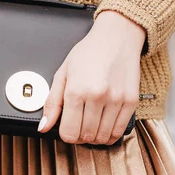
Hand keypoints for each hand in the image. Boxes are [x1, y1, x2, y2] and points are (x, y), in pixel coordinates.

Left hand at [38, 11, 145, 144]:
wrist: (116, 37)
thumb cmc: (89, 53)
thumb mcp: (63, 73)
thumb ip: (52, 103)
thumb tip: (43, 127)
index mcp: (76, 90)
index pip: (69, 132)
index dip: (66, 135)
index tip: (67, 128)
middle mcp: (97, 96)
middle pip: (86, 136)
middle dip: (80, 136)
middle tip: (80, 125)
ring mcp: (116, 100)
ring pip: (103, 137)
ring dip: (95, 137)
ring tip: (92, 125)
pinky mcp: (131, 101)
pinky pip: (119, 131)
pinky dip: (110, 134)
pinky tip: (105, 125)